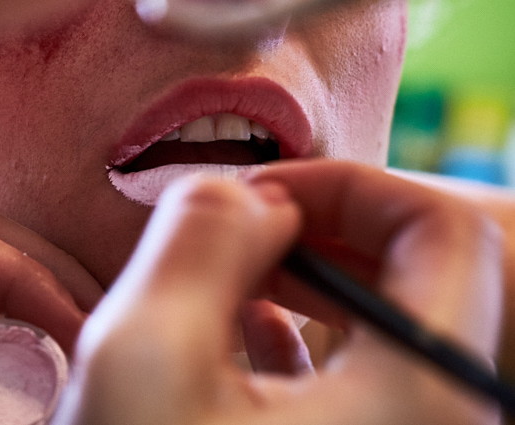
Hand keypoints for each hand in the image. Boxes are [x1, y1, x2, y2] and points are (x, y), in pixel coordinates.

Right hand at [57, 161, 501, 424]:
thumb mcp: (142, 355)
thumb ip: (198, 240)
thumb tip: (246, 194)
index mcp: (422, 401)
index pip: (447, 234)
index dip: (350, 188)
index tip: (259, 197)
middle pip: (425, 284)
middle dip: (328, 237)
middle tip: (243, 232)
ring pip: (388, 336)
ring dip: (312, 288)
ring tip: (229, 283)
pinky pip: (361, 387)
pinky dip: (305, 345)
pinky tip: (234, 341)